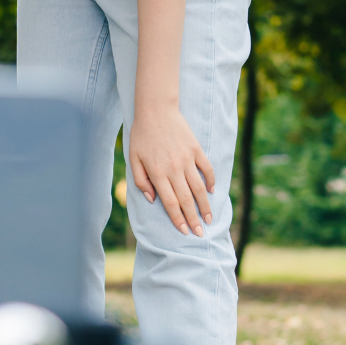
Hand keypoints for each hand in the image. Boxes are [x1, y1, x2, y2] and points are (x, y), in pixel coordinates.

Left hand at [126, 103, 215, 236]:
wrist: (156, 110)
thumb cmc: (141, 135)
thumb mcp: (133, 158)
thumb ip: (140, 180)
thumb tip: (152, 199)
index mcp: (157, 173)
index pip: (170, 202)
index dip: (178, 219)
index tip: (184, 231)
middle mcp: (174, 169)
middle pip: (186, 200)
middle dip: (193, 219)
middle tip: (200, 234)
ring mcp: (187, 159)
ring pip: (199, 188)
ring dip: (205, 206)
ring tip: (208, 219)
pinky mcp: (196, 150)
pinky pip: (207, 169)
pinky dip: (211, 181)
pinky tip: (212, 192)